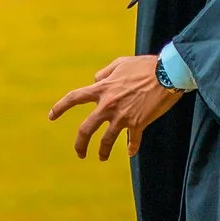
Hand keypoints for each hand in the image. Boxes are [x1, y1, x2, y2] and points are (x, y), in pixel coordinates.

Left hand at [47, 53, 180, 160]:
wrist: (167, 74)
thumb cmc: (145, 66)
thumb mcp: (121, 63)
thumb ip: (105, 72)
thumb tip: (95, 79)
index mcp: (103, 88)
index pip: (75, 98)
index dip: (60, 107)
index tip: (51, 117)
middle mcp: (109, 104)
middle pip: (86, 129)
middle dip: (80, 144)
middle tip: (79, 153)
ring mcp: (123, 116)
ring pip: (106, 140)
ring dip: (102, 151)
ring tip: (101, 157)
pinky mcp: (138, 124)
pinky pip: (133, 141)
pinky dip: (131, 148)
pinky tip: (130, 152)